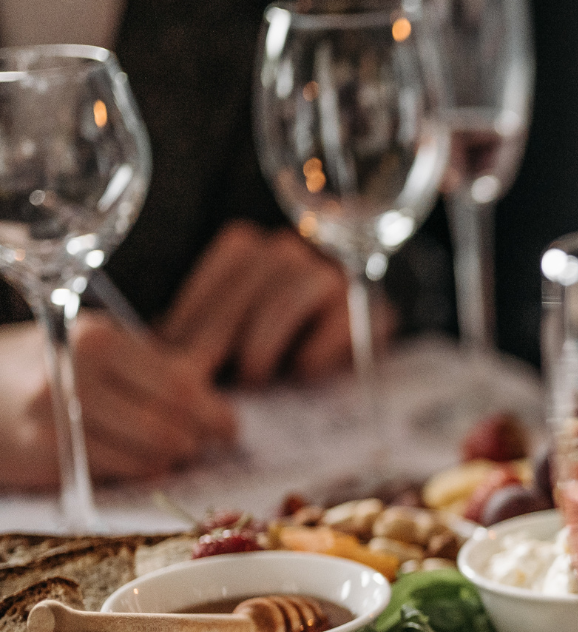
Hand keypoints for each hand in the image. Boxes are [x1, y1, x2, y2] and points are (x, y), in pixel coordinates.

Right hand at [0, 316, 235, 486]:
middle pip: (170, 421)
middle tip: (204, 443)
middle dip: (197, 437)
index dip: (213, 411)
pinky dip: (143, 469)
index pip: (179, 383)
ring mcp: (59, 416)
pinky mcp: (48, 453)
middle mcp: (77, 373)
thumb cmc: (46, 364)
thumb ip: (153, 365)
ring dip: (173, 457)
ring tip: (173, 450)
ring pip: (153, 452)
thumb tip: (216, 400)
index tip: (228, 425)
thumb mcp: (95, 344)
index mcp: (97, 338)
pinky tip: (142, 461)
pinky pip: (122, 470)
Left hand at [158, 220, 388, 383]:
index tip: (173, 368)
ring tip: (253, 378)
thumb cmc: (273, 342)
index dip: (189, 329)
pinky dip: (317, 350)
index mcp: (243, 246)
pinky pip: (340, 322)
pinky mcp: (371, 306)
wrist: (344, 342)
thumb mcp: (227, 330)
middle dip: (221, 340)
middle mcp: (287, 248)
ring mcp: (332, 274)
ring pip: (287, 299)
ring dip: (264, 342)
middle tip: (207, 384)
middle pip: (245, 293)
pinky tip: (302, 372)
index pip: (210, 285)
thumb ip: (195, 335)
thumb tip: (151, 358)